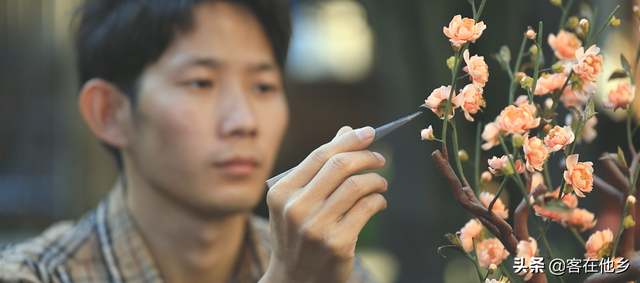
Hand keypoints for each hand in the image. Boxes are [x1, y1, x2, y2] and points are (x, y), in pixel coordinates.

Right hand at [261, 126, 387, 282]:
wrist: (294, 281)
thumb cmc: (297, 236)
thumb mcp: (296, 202)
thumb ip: (319, 168)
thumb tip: (346, 131)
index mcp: (282, 192)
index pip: (320, 155)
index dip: (348, 140)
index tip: (368, 132)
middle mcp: (295, 208)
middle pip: (339, 165)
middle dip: (366, 156)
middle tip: (380, 158)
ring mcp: (315, 227)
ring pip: (356, 185)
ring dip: (376, 180)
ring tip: (381, 183)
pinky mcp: (336, 244)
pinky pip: (366, 209)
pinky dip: (378, 200)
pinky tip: (378, 202)